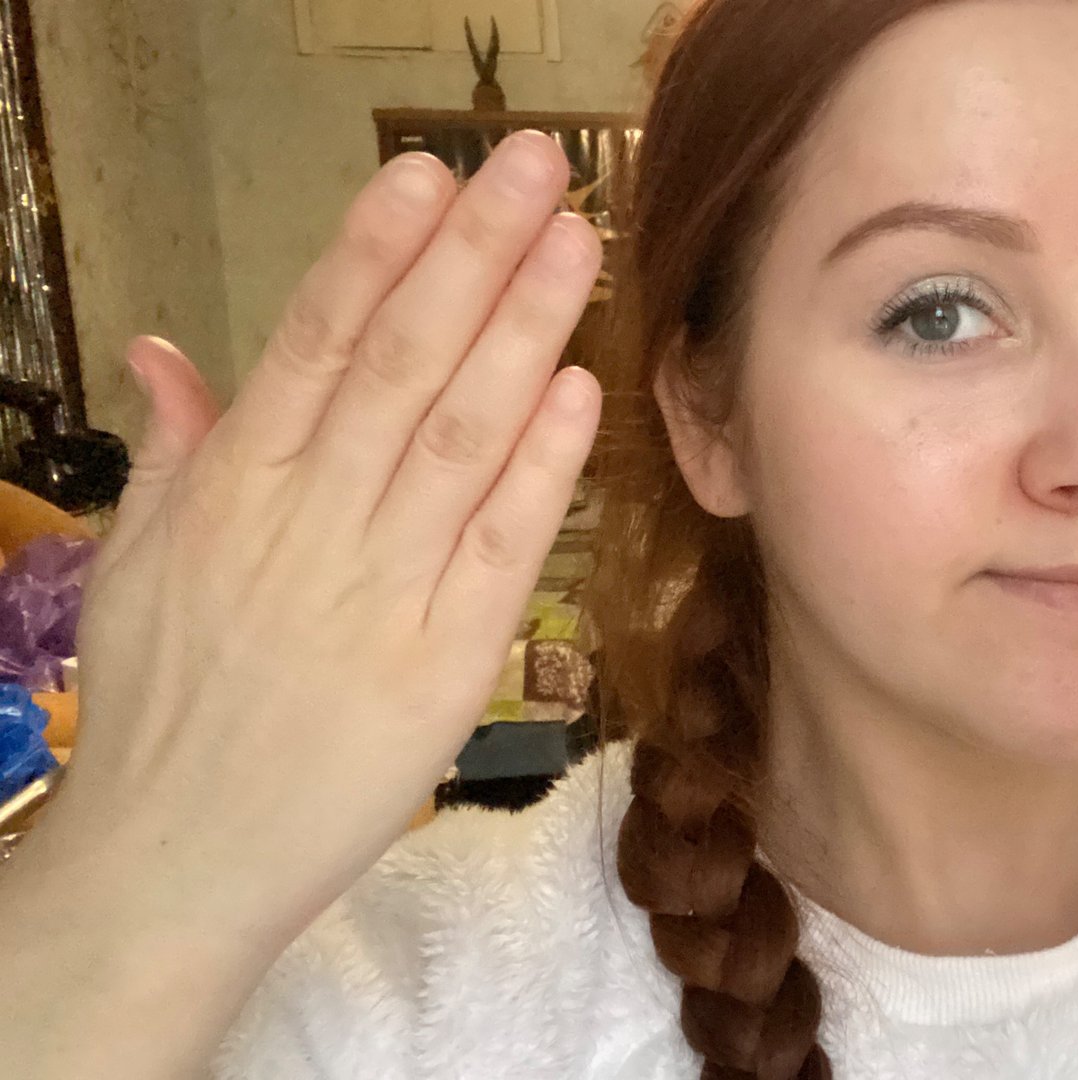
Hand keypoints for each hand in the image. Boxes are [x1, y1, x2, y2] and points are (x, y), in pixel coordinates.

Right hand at [43, 131, 602, 941]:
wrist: (178, 863)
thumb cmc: (162, 709)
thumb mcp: (135, 565)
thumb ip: (173, 449)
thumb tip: (167, 348)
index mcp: (235, 487)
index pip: (316, 340)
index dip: (377, 250)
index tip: (431, 173)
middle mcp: (311, 521)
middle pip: (405, 363)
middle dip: (474, 254)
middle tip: (540, 165)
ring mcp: (381, 590)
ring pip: (462, 434)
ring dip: (526, 329)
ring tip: (578, 240)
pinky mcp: (443, 662)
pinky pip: (501, 548)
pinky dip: (542, 468)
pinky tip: (580, 389)